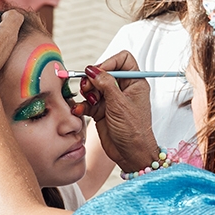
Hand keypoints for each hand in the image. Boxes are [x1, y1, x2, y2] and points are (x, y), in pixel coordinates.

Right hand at [77, 51, 157, 171]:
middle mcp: (123, 89)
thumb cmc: (133, 131)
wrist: (130, 154)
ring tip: (86, 100)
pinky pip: (88, 102)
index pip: (122, 60)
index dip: (109, 63)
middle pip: (104, 72)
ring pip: (94, 86)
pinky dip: (82, 105)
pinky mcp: (101, 111)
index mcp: (135, 83)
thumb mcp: (120, 104)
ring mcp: (111, 100)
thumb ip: (106, 84)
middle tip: (87, 87)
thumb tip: (92, 69)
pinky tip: (79, 110)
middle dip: (93, 78)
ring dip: (86, 91)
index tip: (99, 72)